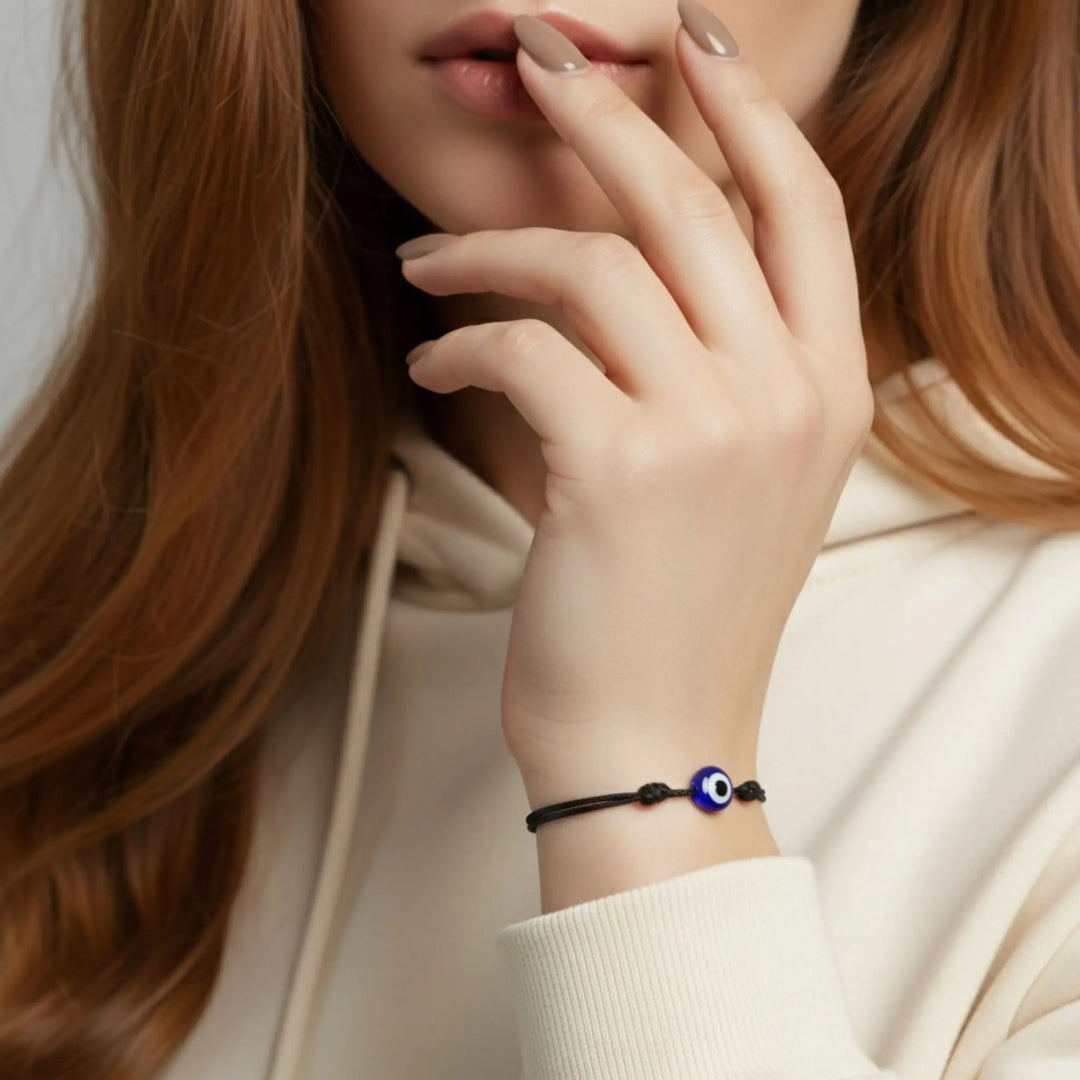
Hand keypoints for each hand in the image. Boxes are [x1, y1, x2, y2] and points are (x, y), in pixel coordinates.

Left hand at [397, 12, 873, 801]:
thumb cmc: (678, 611)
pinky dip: (461, 343)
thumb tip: (629, 260)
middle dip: (604, 112)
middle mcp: (786, 395)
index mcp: (828, 390)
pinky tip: (430, 365)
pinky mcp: (618, 468)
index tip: (689, 51)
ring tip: (426, 263)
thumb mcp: (737, 478)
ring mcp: (711, 429)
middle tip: (534, 59)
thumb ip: (717, 367)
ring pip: (592, 262)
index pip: (805, 207)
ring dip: (488, 246)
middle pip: (693, 199)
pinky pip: (522, 348)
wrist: (655, 739)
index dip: (747, 114)